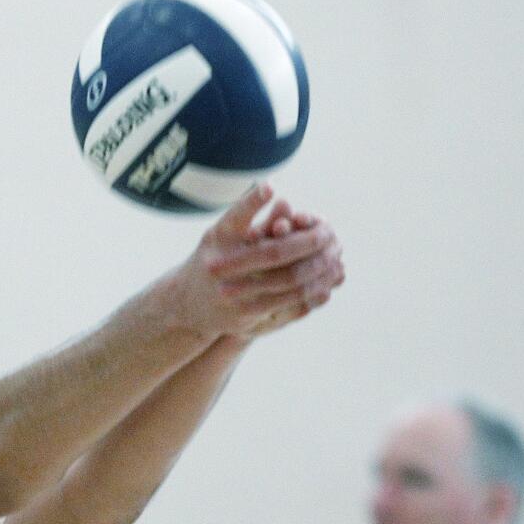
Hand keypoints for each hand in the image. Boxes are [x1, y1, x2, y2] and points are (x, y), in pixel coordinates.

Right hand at [171, 184, 343, 338]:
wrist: (187, 304)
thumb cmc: (213, 259)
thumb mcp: (224, 233)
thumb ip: (253, 218)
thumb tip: (286, 202)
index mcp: (217, 241)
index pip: (244, 220)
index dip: (273, 213)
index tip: (305, 206)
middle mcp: (221, 270)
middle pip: (276, 255)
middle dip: (309, 243)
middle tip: (331, 234)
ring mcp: (232, 298)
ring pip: (287, 284)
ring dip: (317, 271)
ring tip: (336, 259)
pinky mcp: (244, 321)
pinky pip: (286, 309)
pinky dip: (311, 297)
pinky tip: (327, 287)